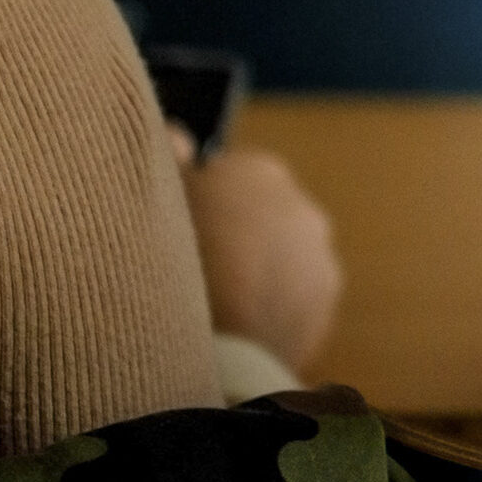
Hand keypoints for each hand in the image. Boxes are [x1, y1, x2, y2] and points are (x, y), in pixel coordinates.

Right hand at [171, 135, 343, 376]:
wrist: (213, 346)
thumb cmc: (174, 262)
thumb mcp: (158, 196)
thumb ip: (168, 154)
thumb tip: (179, 135)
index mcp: (261, 172)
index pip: (229, 177)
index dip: (201, 203)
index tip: (179, 230)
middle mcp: (303, 209)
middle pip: (262, 217)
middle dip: (236, 236)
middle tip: (194, 270)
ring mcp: (320, 262)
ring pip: (281, 260)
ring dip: (258, 274)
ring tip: (216, 306)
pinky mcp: (323, 311)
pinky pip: (292, 302)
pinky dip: (271, 310)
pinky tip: (239, 329)